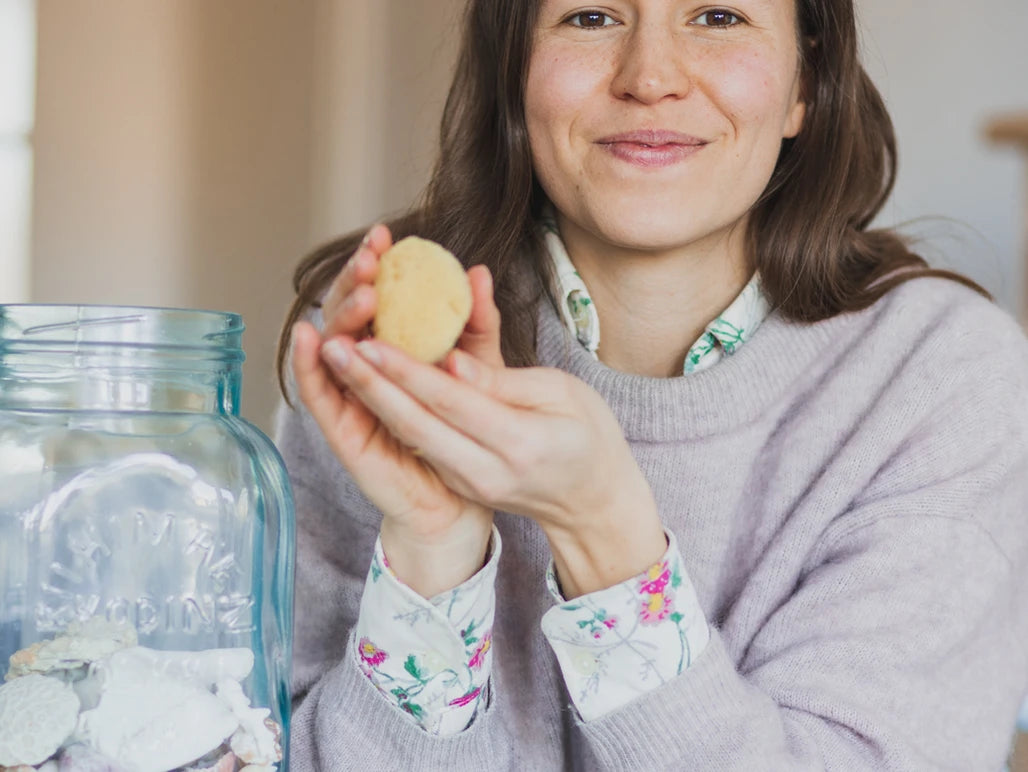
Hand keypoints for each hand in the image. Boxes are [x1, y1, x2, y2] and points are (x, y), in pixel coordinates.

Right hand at [290, 225, 502, 596]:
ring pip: (331, 349)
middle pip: (347, 316)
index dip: (374, 267)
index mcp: (394, 349)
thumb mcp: (478, 369)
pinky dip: (310, 368)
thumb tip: (480, 271)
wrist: (463, 498)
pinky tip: (312, 338)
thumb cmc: (468, 430)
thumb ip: (477, 324)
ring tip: (358, 292)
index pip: (375, 298)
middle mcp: (366, 370)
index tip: (385, 235)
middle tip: (370, 258)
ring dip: (338, 317)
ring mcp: (349, 399)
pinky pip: (320, 397)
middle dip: (353, 283)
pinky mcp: (342, 433)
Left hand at [320, 334, 666, 598]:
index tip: (371, 340)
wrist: (592, 502)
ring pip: (410, 435)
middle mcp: (487, 470)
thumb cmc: (587, 436)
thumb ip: (503, 380)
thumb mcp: (563, 393)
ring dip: (370, 396)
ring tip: (337, 356)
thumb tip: (451, 361)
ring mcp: (471, 482)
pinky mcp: (460, 482)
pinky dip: (391, 410)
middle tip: (332, 344)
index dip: (408, 372)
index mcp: (520, 443)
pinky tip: (367, 379)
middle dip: (369, 383)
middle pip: (416, 423)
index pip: (451, 402)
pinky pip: (420, 442)